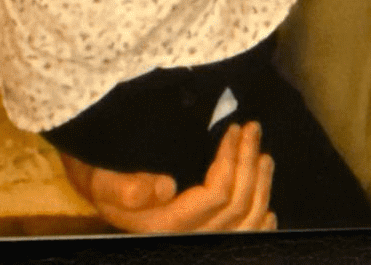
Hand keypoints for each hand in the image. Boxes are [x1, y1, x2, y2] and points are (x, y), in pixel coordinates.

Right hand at [62, 121, 276, 232]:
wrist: (102, 192)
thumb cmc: (104, 181)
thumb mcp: (103, 180)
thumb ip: (126, 187)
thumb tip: (165, 188)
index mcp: (163, 225)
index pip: (215, 195)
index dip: (230, 160)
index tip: (234, 129)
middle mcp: (185, 238)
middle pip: (235, 207)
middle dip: (249, 164)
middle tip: (252, 130)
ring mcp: (198, 241)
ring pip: (245, 224)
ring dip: (261, 188)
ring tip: (263, 155)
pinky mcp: (206, 238)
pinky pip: (242, 241)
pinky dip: (260, 225)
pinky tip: (268, 209)